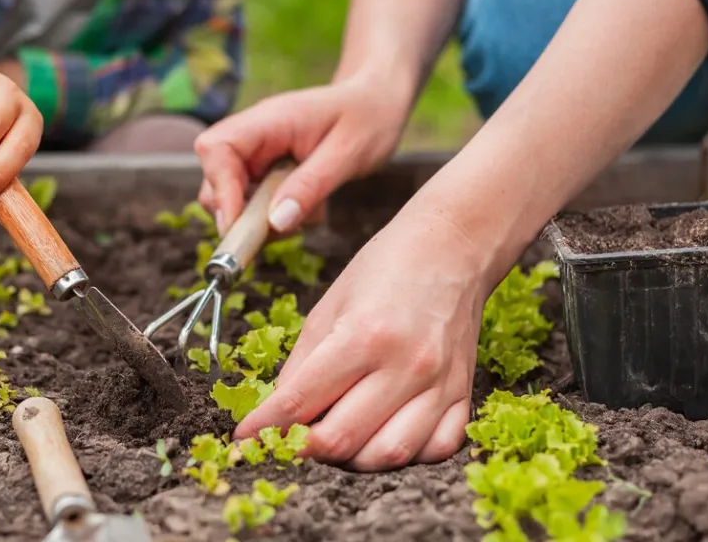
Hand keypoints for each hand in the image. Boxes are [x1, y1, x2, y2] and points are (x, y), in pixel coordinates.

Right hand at [194, 78, 408, 234]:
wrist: (378, 102)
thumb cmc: (367, 117)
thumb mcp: (348, 154)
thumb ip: (311, 186)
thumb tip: (275, 223)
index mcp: (267, 120)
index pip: (217, 150)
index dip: (221, 191)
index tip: (238, 226)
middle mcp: (254, 135)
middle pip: (214, 178)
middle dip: (237, 213)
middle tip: (275, 233)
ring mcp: (257, 153)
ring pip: (231, 195)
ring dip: (257, 219)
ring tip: (301, 218)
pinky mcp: (266, 169)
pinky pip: (253, 201)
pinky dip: (272, 217)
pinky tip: (305, 210)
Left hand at [234, 209, 484, 470]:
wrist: (452, 247)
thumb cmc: (386, 268)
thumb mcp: (328, 306)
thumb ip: (301, 364)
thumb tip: (277, 412)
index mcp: (362, 336)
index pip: (300, 402)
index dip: (264, 428)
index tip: (244, 439)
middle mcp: (405, 366)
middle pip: (341, 439)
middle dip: (302, 450)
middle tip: (286, 442)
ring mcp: (440, 384)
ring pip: (389, 456)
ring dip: (352, 460)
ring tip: (334, 442)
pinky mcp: (463, 393)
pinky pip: (437, 449)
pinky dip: (405, 455)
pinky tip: (383, 437)